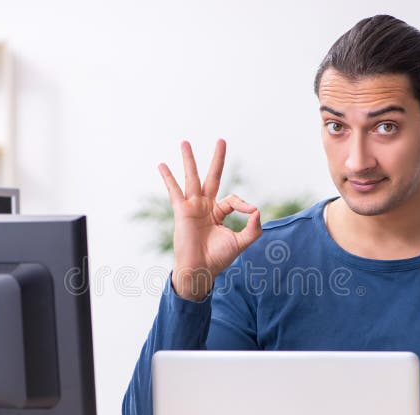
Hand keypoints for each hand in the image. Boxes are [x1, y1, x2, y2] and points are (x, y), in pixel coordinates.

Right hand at [160, 139, 261, 300]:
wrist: (200, 270)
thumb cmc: (218, 259)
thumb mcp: (241, 242)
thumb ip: (253, 228)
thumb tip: (257, 210)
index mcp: (219, 213)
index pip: (233, 199)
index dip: (243, 204)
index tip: (250, 212)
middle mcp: (205, 206)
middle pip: (213, 177)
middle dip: (218, 159)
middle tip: (221, 140)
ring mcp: (192, 207)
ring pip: (192, 178)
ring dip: (189, 160)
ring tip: (185, 142)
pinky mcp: (181, 211)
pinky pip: (174, 191)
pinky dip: (168, 178)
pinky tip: (162, 165)